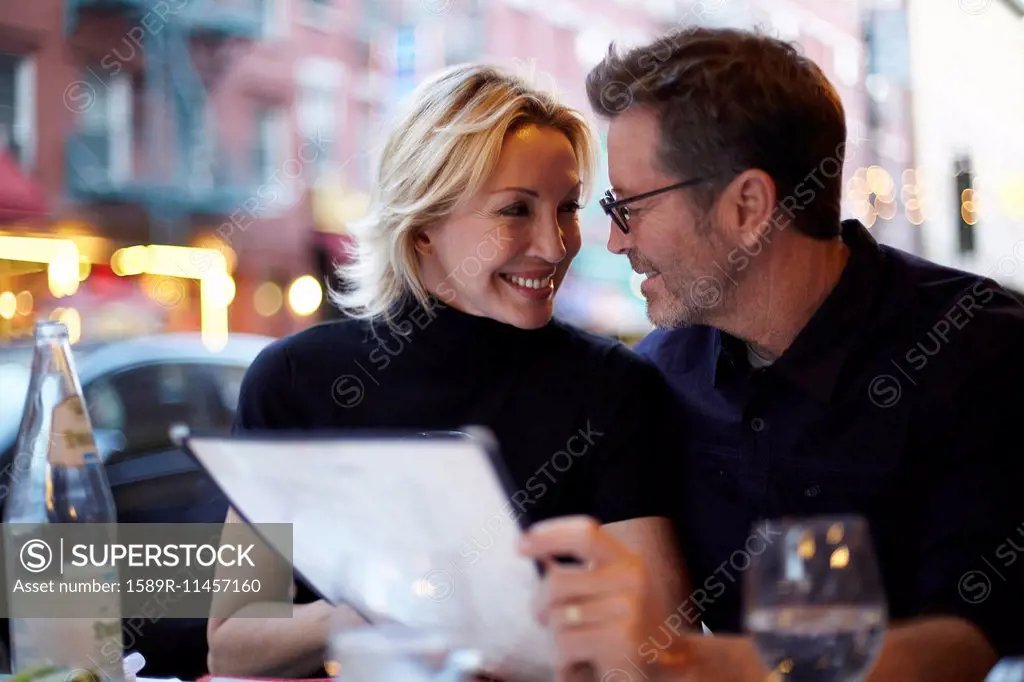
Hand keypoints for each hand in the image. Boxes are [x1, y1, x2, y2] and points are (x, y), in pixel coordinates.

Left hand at [518, 516, 648, 681]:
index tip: (520, 545)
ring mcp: (630, 609)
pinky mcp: (622, 640)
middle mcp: (632, 579)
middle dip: (540, 606)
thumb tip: (528, 545)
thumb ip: (578, 575)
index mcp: (628, 562)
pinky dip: (562, 662)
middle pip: (557, 582)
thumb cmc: (624, 635)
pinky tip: (581, 666)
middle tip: (547, 623)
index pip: (585, 534)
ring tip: (576, 650)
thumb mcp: (608, 595)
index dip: (549, 535)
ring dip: (555, 641)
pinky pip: (565, 645)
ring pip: (557, 618)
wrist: (666, 675)